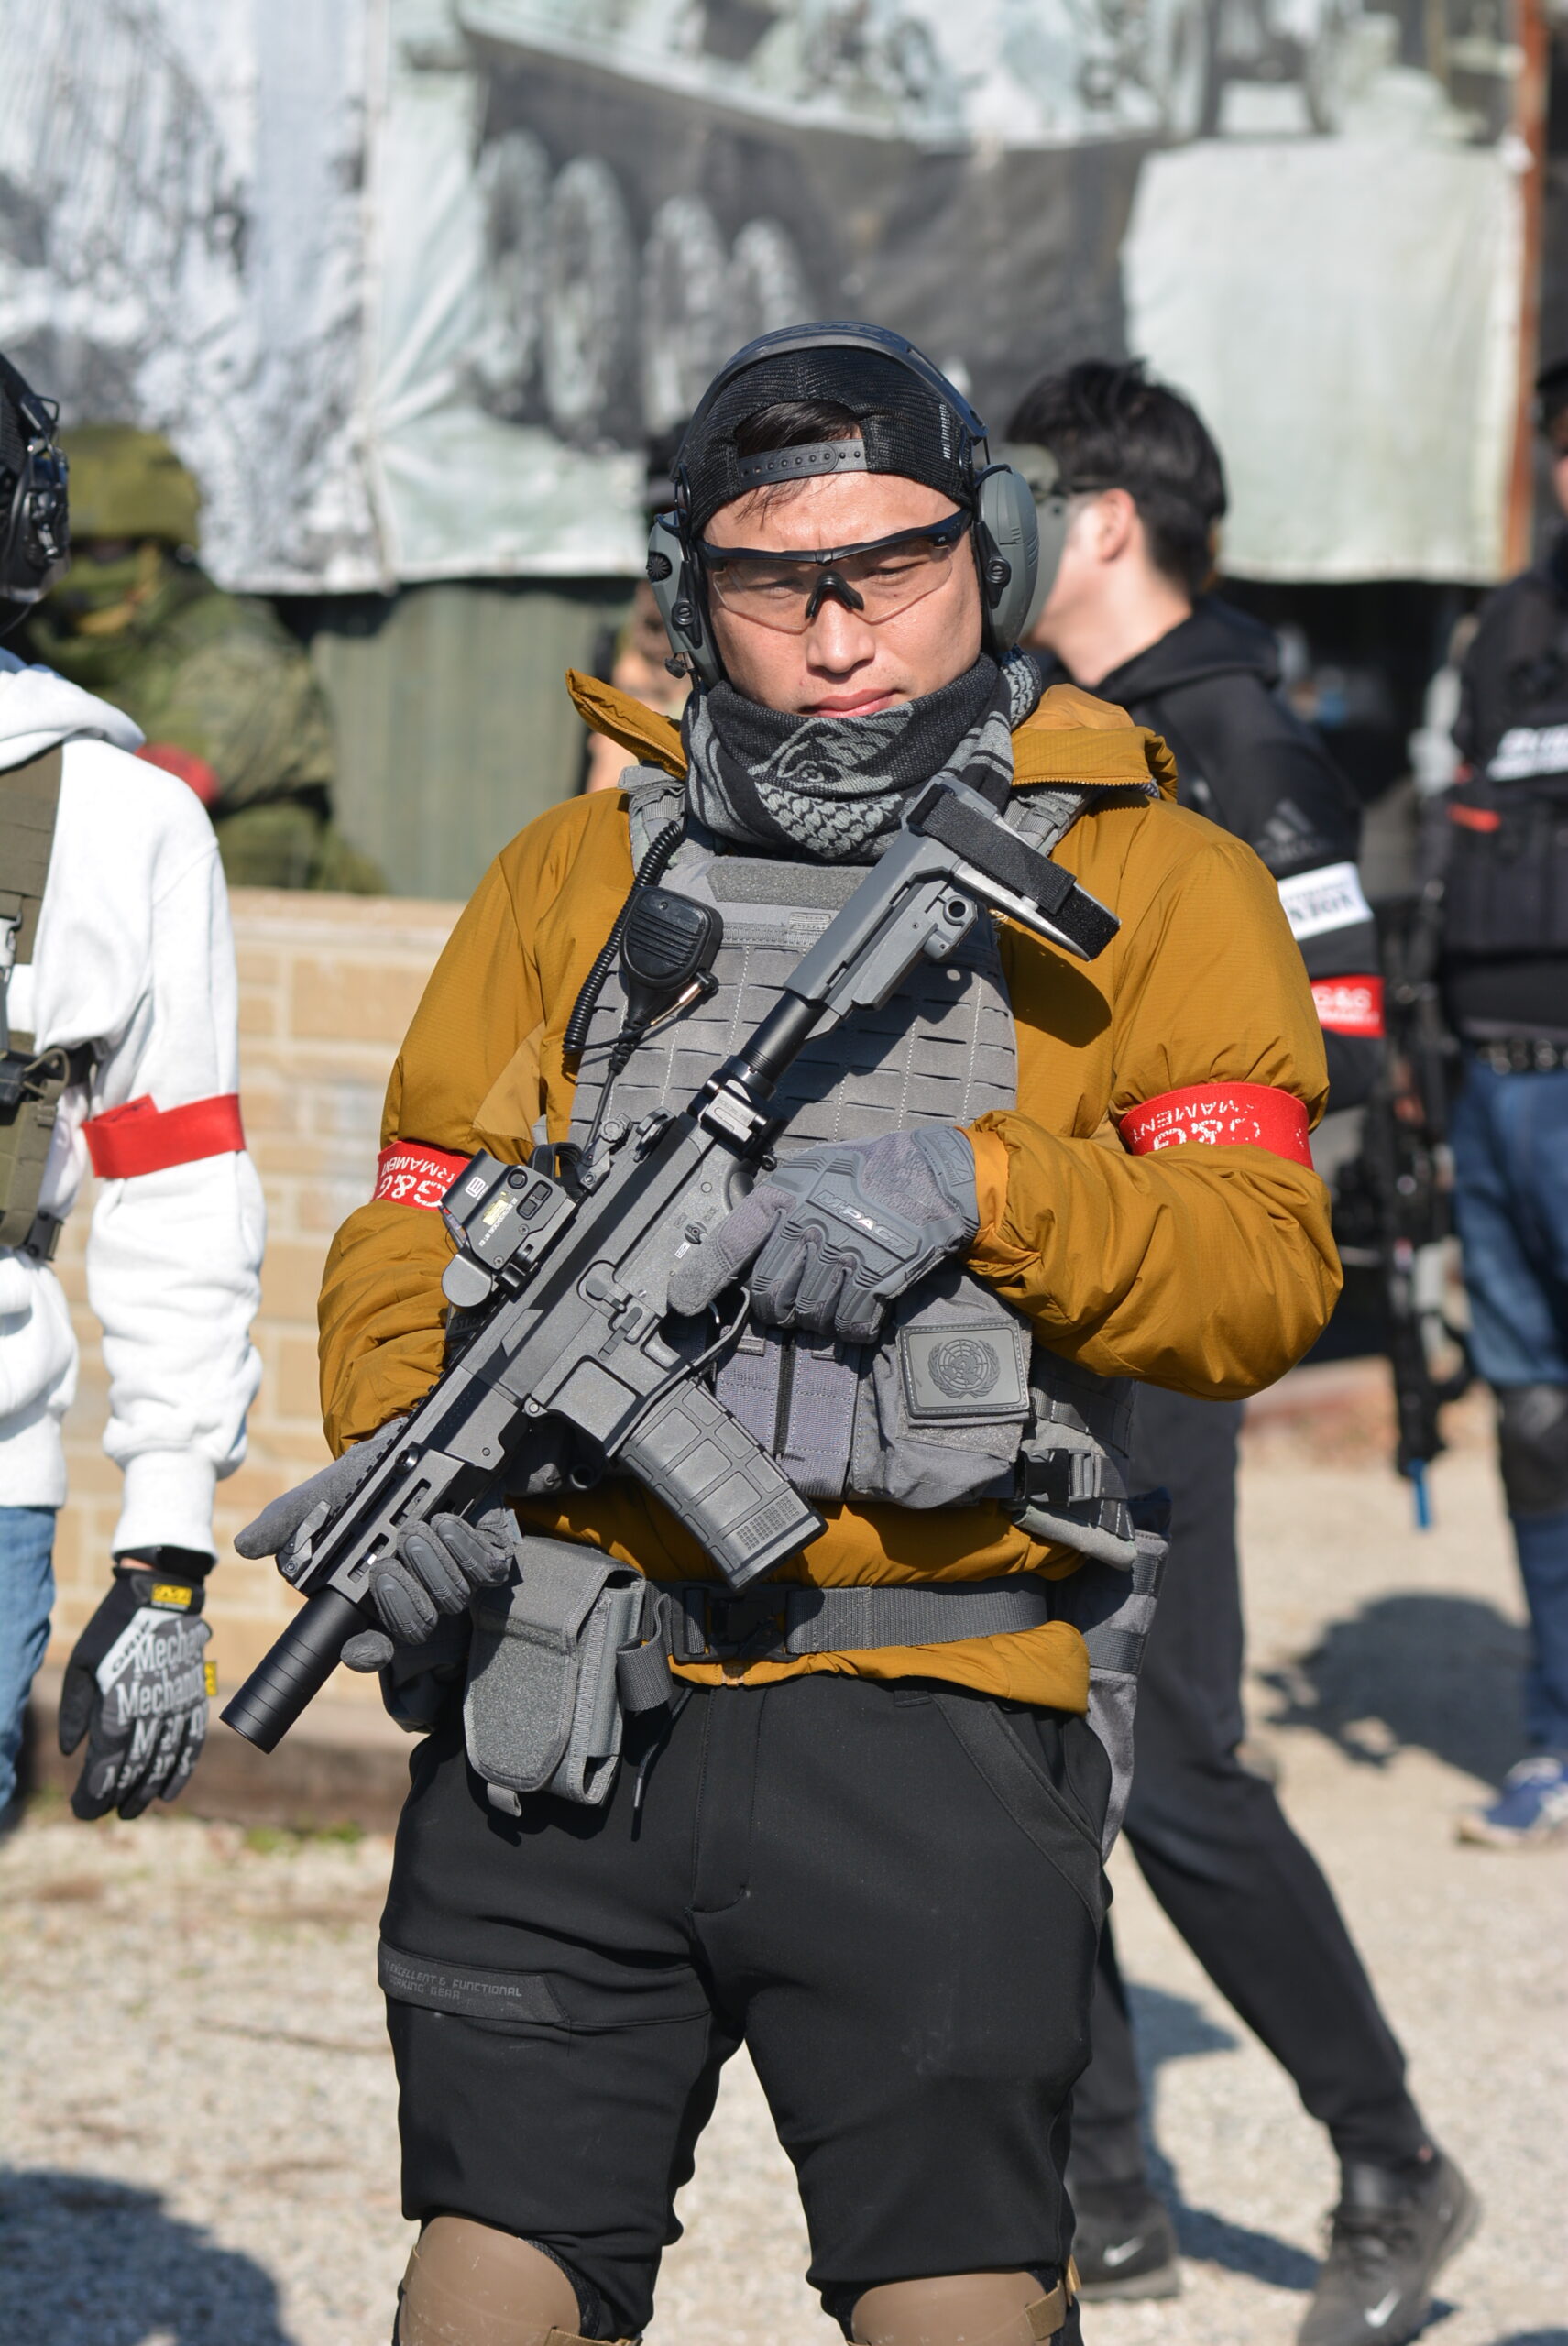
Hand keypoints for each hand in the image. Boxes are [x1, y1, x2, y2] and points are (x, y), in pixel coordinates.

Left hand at [58, 1555, 212, 1820]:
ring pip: (164, 1761)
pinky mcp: (194, 1700)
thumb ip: (75, 1713)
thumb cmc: (113, 1630)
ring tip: (131, 1810)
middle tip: (104, 1813)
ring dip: (146, 1791)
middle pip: (135, 1769)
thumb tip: (71, 1752)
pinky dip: (180, 1771)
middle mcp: (151, 1712)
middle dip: (117, 1797)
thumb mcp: (82, 1666)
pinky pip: (191, 1744)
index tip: (82, 1810)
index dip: (94, 1794)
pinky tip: (168, 1792)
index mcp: (118, 1704)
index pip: (106, 1764)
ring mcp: (177, 1707)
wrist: (162, 1595)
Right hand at [236, 1425, 517, 1657]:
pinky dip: (466, 1547)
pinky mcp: (485, 1554)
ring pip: (452, 1597)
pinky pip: (486, 1569)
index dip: (369, 1655)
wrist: (410, 1447)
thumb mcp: (317, 1500)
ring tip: (418, 1528)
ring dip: (434, 1565)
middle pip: (416, 1626)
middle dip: (402, 1599)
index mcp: (371, 1600)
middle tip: (387, 1564)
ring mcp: (453, 1577)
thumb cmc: (362, 1483)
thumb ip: (284, 1524)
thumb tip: (246, 1546)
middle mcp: (415, 1596)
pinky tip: (448, 1520)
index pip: (371, 1649)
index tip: (362, 1647)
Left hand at [667, 1125, 978, 1344]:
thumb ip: (775, 1205)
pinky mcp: (875, 1279)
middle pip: (767, 1294)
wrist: (929, 1177)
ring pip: (805, 1314)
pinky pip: (848, 1324)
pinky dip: (849, 1328)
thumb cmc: (868, 1171)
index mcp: (785, 1197)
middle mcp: (808, 1227)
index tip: (683, 1301)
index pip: (731, 1243)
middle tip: (790, 1297)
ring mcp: (842, 1255)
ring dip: (814, 1316)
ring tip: (830, 1296)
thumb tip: (740, 1240)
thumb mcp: (811, 1170)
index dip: (702, 1277)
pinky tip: (856, 1312)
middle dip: (774, 1305)